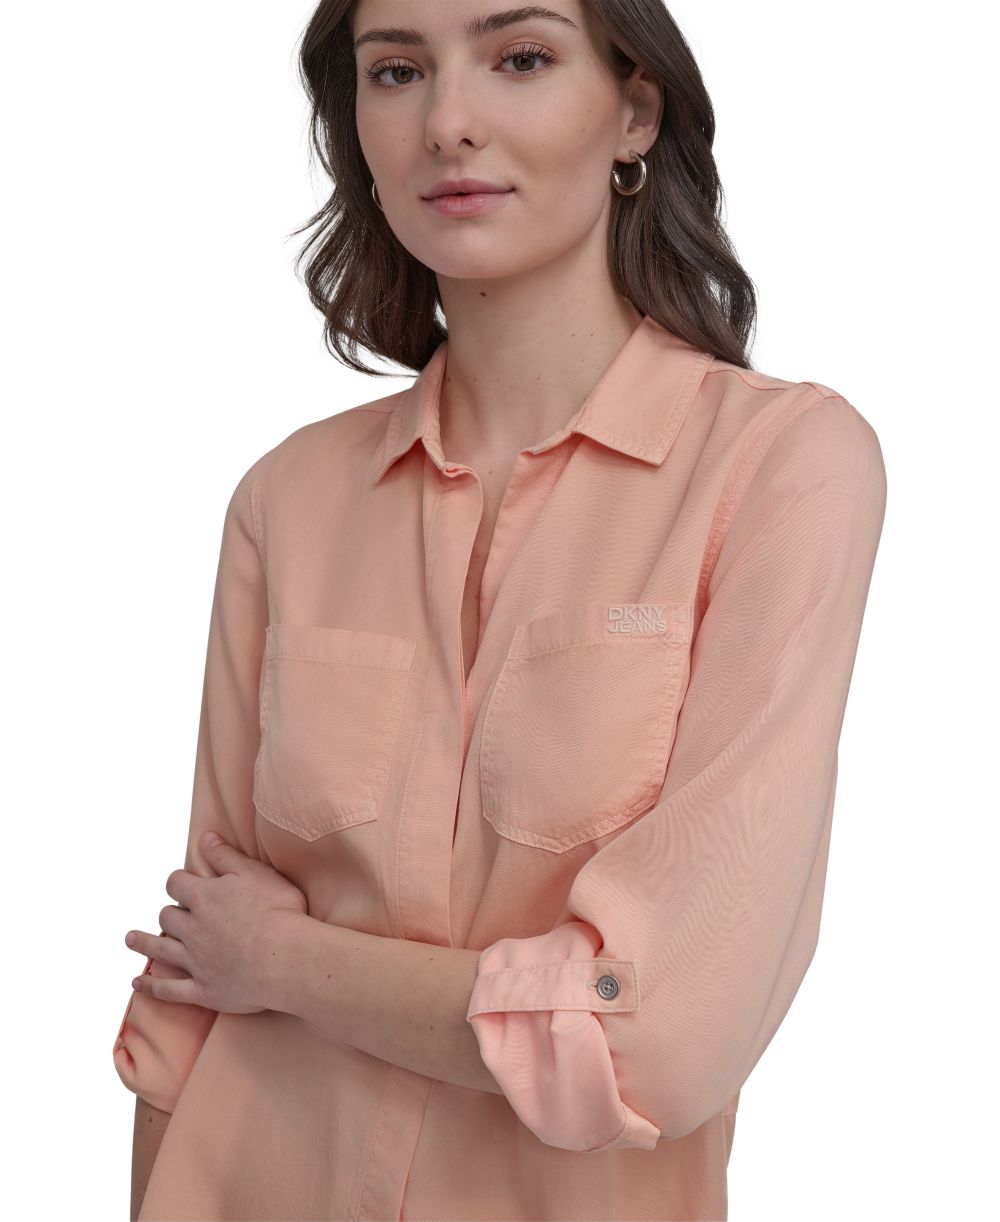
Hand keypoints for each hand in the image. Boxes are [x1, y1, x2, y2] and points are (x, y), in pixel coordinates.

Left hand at [124, 830, 307, 1013]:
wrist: (287, 958)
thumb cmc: (279, 911)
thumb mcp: (256, 873)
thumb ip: (227, 857)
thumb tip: (204, 838)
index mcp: (205, 897)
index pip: (177, 883)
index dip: (178, 882)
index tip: (181, 884)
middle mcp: (193, 928)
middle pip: (167, 917)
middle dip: (167, 913)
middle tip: (168, 914)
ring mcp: (195, 961)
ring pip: (160, 949)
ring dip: (144, 942)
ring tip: (130, 939)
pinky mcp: (202, 989)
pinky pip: (168, 989)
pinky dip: (151, 987)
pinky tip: (137, 984)